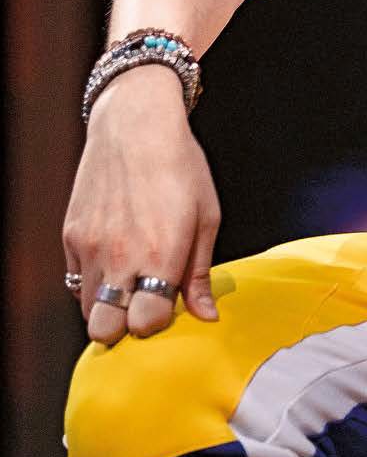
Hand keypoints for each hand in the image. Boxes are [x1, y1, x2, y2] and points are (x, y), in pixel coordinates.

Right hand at [63, 67, 222, 344]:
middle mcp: (118, 258)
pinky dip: (93, 282)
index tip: (169, 307)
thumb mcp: (206, 217)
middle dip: (125, 328)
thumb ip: (200, 273)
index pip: (146, 325)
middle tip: (145, 306)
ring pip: (86, 310)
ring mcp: (89, 248)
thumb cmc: (180, 167)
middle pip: (105, 331)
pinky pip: (75, 281)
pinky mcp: (71, 236)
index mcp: (158, 255)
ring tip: (132, 283)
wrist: (135, 124)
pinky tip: (115, 262)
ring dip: (108, 306)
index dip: (159, 324)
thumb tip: (206, 316)